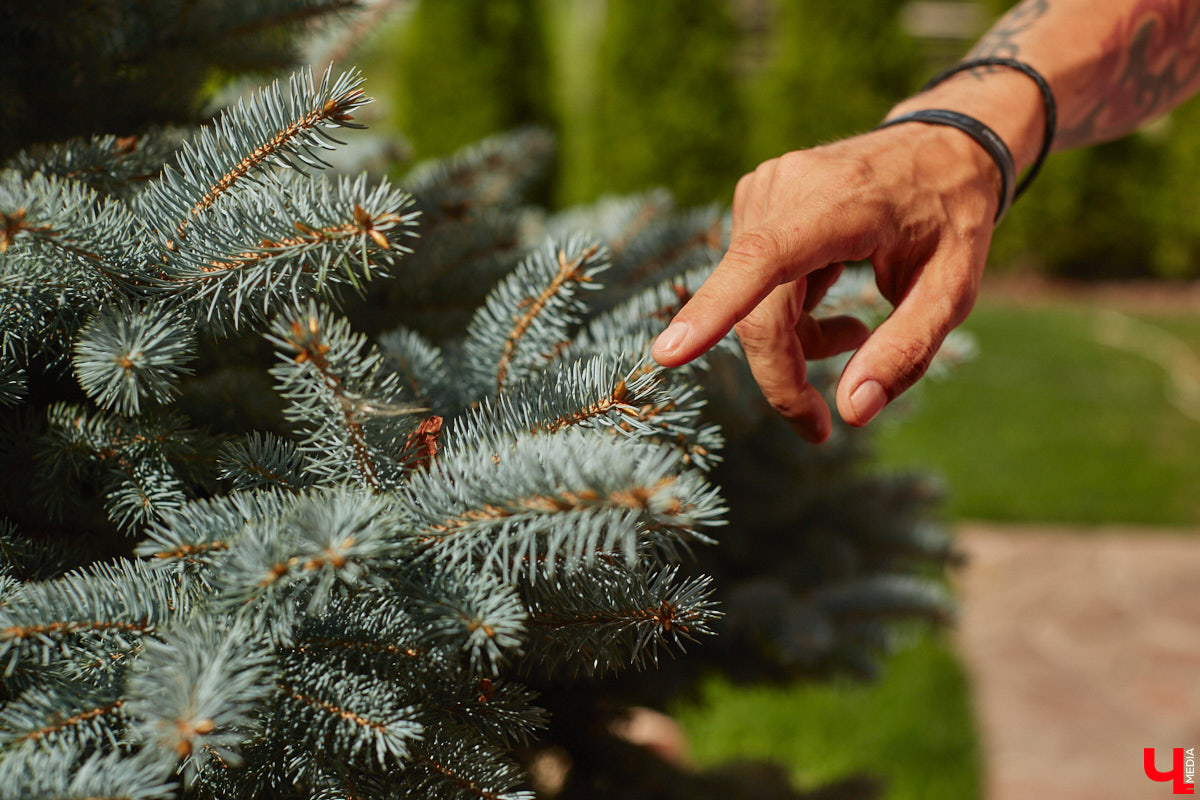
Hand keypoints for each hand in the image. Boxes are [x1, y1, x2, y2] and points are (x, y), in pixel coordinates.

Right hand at [651, 123, 1000, 441]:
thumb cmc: (952, 219)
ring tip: (856, 333)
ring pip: (751, 304)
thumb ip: (906, 352)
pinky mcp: (754, 202)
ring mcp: (761, 192)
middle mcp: (785, 189)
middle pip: (756, 309)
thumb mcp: (951, 292)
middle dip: (782, 375)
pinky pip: (752, 285)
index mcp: (839, 203)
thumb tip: (851, 414)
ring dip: (793, 343)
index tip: (670, 353)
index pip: (762, 263)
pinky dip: (787, 316)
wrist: (943, 145)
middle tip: (818, 427)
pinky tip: (834, 303)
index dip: (714, 312)